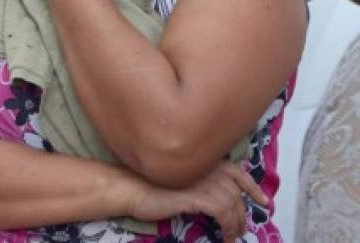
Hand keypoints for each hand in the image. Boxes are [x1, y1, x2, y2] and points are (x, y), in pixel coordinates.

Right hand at [128, 161, 266, 242]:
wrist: (133, 189)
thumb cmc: (152, 185)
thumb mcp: (181, 180)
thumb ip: (201, 182)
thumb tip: (221, 199)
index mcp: (203, 161)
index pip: (237, 172)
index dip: (252, 187)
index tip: (263, 202)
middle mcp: (206, 168)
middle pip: (236, 193)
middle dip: (242, 214)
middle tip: (241, 230)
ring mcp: (202, 181)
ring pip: (232, 205)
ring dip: (236, 224)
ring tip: (233, 237)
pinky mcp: (198, 196)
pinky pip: (223, 214)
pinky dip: (228, 227)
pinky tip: (225, 237)